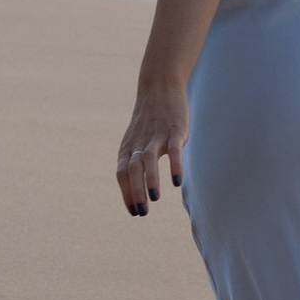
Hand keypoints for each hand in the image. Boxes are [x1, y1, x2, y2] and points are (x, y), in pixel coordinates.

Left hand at [116, 78, 188, 216]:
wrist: (160, 87)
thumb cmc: (149, 120)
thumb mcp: (137, 140)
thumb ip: (135, 162)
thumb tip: (137, 189)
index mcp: (129, 148)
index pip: (122, 174)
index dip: (127, 193)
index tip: (134, 212)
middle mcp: (140, 143)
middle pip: (132, 169)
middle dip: (135, 192)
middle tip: (143, 212)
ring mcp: (157, 136)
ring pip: (148, 160)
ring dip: (150, 180)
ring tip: (154, 199)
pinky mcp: (175, 131)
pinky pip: (173, 151)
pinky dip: (174, 166)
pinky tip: (177, 182)